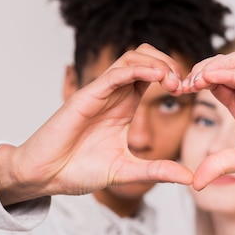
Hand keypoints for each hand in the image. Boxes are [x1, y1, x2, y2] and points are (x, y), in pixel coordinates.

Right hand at [0, 44, 191, 205]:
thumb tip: (189, 177)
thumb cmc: (77, 171)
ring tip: (173, 80)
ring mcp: (100, 93)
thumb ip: (157, 171)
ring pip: (132, 58)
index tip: (188, 93)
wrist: (45, 176)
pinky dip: (137, 69)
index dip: (173, 77)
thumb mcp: (126, 171)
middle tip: (183, 84)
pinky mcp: (86, 96)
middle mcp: (113, 95)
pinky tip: (156, 76)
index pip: (152, 76)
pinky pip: (115, 73)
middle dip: (168, 63)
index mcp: (124, 107)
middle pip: (145, 58)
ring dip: (157, 62)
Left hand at [182, 52, 234, 189]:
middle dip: (199, 71)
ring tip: (196, 79)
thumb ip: (220, 166)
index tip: (177, 91)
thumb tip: (195, 184)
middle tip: (182, 83)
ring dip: (213, 66)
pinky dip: (234, 72)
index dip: (195, 84)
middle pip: (220, 68)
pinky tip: (215, 76)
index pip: (214, 85)